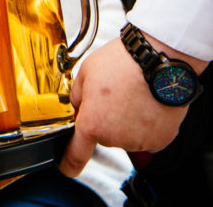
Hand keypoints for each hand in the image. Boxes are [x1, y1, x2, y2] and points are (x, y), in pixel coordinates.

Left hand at [59, 35, 205, 177]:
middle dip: (106, 118)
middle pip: (104, 135)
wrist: (158, 60)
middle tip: (114, 94)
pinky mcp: (160, 140)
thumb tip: (79, 108)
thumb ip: (78, 97)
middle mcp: (115, 138)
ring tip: (133, 93)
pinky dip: (146, 122)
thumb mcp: (86, 72)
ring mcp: (139, 141)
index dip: (69, 164)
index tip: (67, 167)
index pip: (76, 155)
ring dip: (127, 120)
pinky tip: (147, 101)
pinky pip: (147, 135)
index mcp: (92, 123)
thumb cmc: (123, 62)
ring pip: (126, 135)